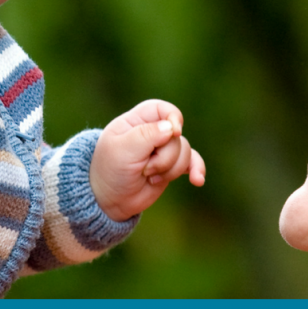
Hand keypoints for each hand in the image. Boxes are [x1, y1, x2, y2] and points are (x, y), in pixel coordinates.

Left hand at [90, 100, 205, 221]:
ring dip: (170, 169)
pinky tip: (197, 180)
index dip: (172, 117)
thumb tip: (172, 128)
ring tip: (150, 178)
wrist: (110, 200)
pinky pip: (192, 162)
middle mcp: (152, 133)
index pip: (161, 109)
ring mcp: (163, 150)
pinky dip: (196, 169)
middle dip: (164, 157)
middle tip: (143, 169)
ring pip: (185, 152)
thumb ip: (146, 135)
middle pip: (176, 136)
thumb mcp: (122, 150)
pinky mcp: (171, 166)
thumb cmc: (110, 171)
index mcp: (136, 122)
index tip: (174, 132)